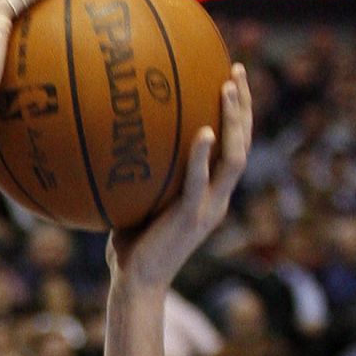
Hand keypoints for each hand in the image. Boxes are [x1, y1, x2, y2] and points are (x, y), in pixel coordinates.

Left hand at [109, 65, 251, 289]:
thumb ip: (140, 178)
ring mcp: (208, 208)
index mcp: (209, 195)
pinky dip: (204, 156)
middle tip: (236, 70)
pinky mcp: (191, 219)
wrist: (136, 285)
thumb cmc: (130, 247)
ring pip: (234, 158)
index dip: (236, 116)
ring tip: (227, 88)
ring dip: (233, 121)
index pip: (232, 148)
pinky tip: (204, 131)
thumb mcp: (138, 205)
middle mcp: (217, 198)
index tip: (230, 81)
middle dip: (243, 106)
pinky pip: (201, 182)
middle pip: (242, 144)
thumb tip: (113, 143)